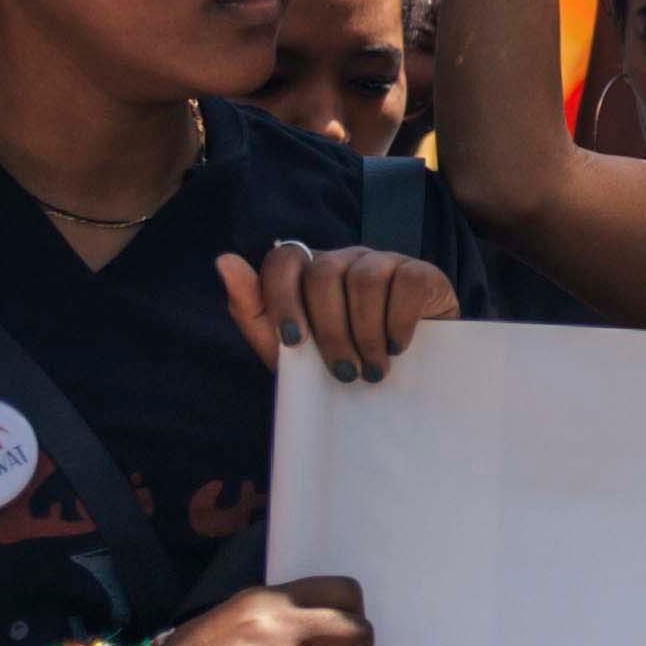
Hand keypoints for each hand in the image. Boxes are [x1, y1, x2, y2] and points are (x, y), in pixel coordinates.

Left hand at [218, 241, 457, 388]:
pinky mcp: (422, 273)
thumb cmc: (340, 362)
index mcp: (309, 273)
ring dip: (366, 333)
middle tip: (342, 373)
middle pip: (324, 274)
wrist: (404, 385)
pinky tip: (398, 346)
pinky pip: (406, 284)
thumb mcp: (290, 350)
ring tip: (373, 370)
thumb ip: (253, 310)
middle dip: (329, 331)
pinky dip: (398, 322)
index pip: (284, 261)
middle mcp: (345, 260)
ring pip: (365, 279)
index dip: (282, 298)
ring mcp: (385, 261)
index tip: (293, 342)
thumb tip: (223, 259)